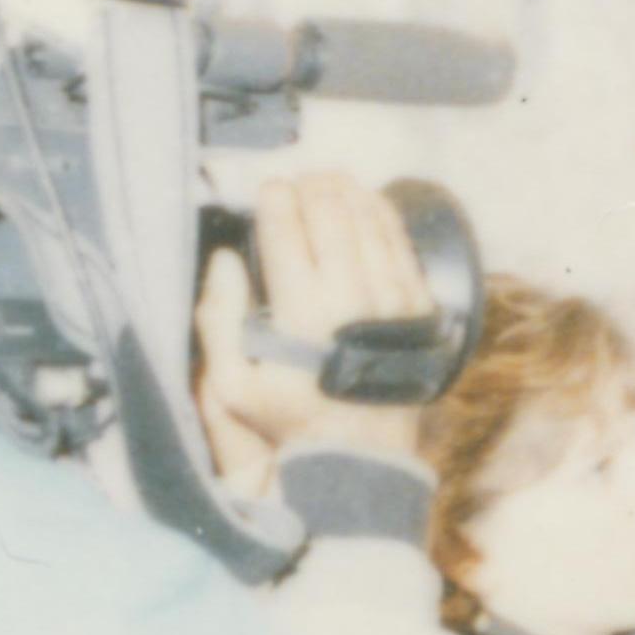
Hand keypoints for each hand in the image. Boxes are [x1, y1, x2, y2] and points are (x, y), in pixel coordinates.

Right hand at [191, 171, 437, 482]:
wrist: (361, 453)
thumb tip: (224, 259)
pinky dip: (382, 215)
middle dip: (311, 187)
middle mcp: (351, 298)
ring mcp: (391, 300)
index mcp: (303, 312)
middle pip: (331, 214)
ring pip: (369, 222)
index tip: (268, 191)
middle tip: (299, 181)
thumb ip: (216, 320)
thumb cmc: (289, 418)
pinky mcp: (417, 307)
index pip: (286, 229)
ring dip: (348, 193)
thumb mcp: (232, 385)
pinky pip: (401, 244)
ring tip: (329, 181)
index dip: (274, 199)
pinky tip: (367, 202)